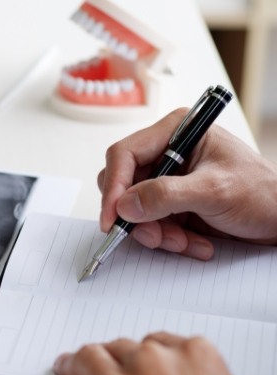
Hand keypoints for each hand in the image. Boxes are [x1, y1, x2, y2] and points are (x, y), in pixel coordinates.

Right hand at [53, 332, 247, 374]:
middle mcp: (145, 363)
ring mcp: (174, 351)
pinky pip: (173, 343)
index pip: (86, 358)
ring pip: (144, 343)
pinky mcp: (202, 348)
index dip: (74, 363)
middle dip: (110, 363)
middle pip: (114, 347)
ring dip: (143, 359)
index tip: (70, 365)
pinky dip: (171, 356)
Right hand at [98, 108, 276, 259]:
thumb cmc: (262, 193)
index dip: (114, 186)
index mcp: (175, 132)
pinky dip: (168, 238)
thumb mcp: (215, 190)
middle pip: (125, 184)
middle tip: (155, 236)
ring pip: (135, 209)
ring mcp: (167, 180)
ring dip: (156, 232)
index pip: (125, 155)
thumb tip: (124, 205)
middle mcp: (166, 153)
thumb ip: (166, 195)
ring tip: (186, 242)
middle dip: (138, 216)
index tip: (112, 218)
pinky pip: (150, 223)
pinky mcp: (170, 203)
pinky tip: (194, 242)